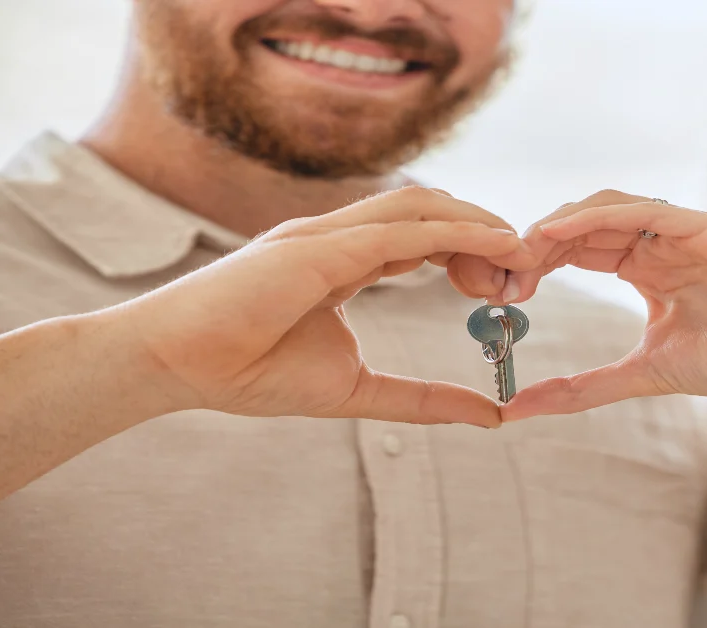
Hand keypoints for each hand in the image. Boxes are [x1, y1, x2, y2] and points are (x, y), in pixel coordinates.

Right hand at [97, 187, 534, 427]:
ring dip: (477, 223)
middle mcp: (340, 236)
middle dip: (484, 233)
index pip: (425, 239)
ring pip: (421, 207)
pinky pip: (400, 230)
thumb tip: (489, 415)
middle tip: (526, 270)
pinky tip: (494, 243)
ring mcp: (327, 233)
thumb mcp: (360, 390)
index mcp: (346, 261)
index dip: (472, 253)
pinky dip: (454, 231)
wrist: (180, 365)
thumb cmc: (252, 372)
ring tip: (522, 250)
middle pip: (432, 214)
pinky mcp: (318, 246)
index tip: (509, 286)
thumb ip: (424, 398)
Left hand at [498, 191, 706, 420]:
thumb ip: (583, 387)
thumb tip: (517, 408)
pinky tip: (560, 233)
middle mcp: (666, 241)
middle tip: (502, 271)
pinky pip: (647, 211)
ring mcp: (690, 229)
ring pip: (609, 207)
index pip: (582, 248)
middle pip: (586, 224)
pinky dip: (598, 217)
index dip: (539, 261)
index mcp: (652, 267)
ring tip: (524, 251)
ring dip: (561, 224)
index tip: (503, 290)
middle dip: (539, 242)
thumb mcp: (646, 373)